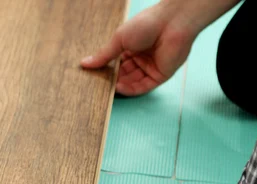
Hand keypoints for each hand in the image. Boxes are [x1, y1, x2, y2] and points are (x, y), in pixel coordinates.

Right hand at [81, 2, 196, 95]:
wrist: (171, 22)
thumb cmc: (146, 24)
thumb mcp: (119, 39)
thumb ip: (104, 55)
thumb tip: (84, 63)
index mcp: (132, 48)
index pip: (116, 64)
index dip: (106, 70)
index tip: (93, 76)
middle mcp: (141, 59)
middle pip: (123, 75)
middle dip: (112, 80)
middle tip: (98, 85)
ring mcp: (151, 68)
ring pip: (132, 82)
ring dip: (119, 86)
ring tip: (106, 88)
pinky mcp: (160, 76)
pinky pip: (143, 87)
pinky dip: (130, 89)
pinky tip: (119, 88)